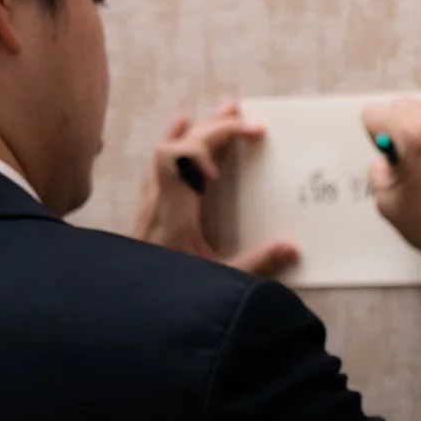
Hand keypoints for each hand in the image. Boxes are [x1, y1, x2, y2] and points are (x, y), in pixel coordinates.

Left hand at [132, 106, 298, 277]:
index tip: (243, 146)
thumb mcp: (219, 282)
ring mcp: (151, 202)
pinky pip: (158, 164)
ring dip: (198, 130)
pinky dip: (174, 140)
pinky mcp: (150, 208)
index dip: (209, 142)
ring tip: (226, 113)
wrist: (129, 307)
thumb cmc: (171, 294)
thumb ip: (255, 265)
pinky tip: (181, 123)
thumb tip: (292, 247)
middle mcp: (158, 201)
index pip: (180, 157)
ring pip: (166, 151)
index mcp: (174, 213)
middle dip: (216, 129)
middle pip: (178, 147)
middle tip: (251, 124)